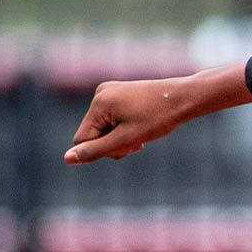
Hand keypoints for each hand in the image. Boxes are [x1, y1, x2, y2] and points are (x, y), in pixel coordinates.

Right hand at [65, 74, 212, 164]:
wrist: (184, 97)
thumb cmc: (158, 119)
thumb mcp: (126, 140)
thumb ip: (96, 150)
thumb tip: (67, 159)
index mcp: (99, 102)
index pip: (82, 140)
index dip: (102, 150)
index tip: (126, 145)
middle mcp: (100, 93)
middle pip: (92, 134)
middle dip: (113, 144)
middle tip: (137, 141)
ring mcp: (109, 91)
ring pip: (102, 129)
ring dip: (119, 138)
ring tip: (140, 134)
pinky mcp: (118, 93)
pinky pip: (111, 120)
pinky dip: (123, 128)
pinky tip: (140, 126)